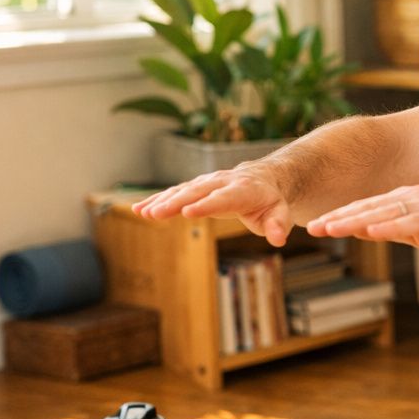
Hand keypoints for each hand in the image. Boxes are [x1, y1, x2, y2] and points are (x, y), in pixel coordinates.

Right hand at [131, 164, 293, 246]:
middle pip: (195, 192)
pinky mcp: (195, 188)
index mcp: (242, 190)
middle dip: (175, 202)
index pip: (222, 198)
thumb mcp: (280, 213)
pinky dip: (157, 200)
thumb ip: (278, 225)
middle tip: (156, 214)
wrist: (262, 179)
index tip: (189, 211)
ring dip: (161, 201)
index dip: (206, 205)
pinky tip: (138, 209)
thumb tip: (278, 238)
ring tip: (143, 213)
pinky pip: (174, 192)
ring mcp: (205, 183)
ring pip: (181, 191)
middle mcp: (220, 182)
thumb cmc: (271, 201)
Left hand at [306, 186, 418, 252]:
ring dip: (356, 220)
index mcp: (406, 201)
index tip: (316, 227)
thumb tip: (371, 232)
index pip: (367, 210)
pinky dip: (390, 225)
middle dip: (338, 218)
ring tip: (332, 228)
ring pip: (384, 212)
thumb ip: (399, 230)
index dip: (341, 218)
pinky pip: (412, 221)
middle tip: (312, 227)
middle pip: (369, 208)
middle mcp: (412, 198)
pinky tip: (372, 230)